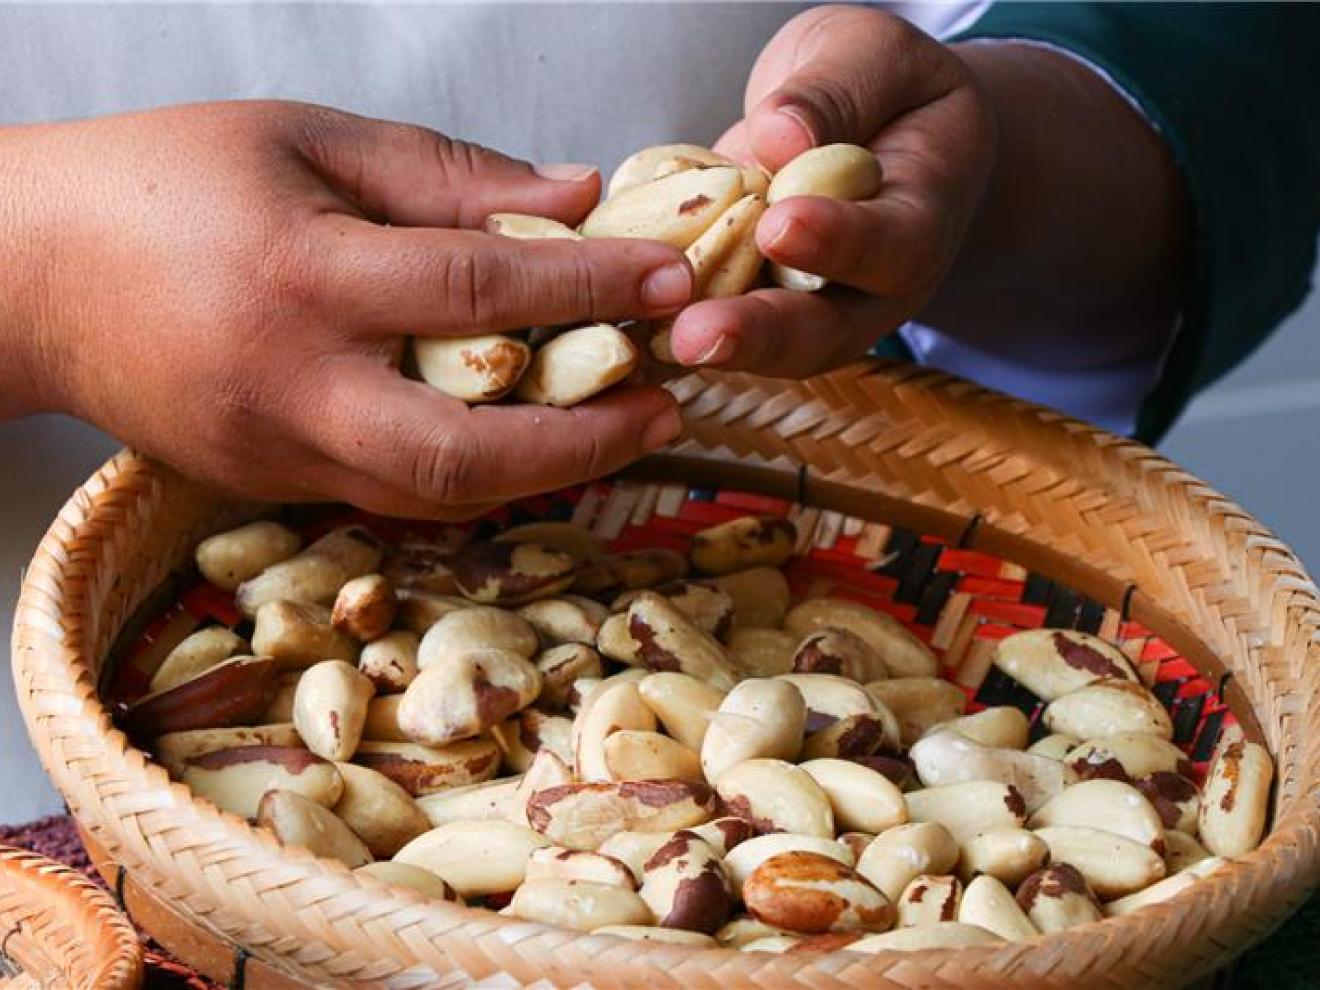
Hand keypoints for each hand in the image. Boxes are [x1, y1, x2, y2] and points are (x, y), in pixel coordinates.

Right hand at [0, 101, 693, 517]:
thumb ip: (447, 176)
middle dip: (586, 441)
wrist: (28, 276)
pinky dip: (478, 476)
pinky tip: (531, 441)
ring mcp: (279, 453)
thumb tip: (573, 198)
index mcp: (303, 275)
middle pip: (467, 451)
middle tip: (666, 405)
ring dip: (546, 471)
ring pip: (439, 496)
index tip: (671, 278)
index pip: (480, 291)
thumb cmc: (162, 184)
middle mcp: (295, 385)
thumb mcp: (306, 139)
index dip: (591, 286)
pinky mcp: (271, 486)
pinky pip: (396, 496)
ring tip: (620, 427)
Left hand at [667, 5, 995, 374]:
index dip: (837, 240)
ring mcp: (809, 313)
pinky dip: (666, 325)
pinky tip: (617, 321)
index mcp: (918, 220)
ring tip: (649, 342)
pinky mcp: (752, 311)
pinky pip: (713, 325)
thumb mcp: (868, 57)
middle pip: (821, 330)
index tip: (780, 225)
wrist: (875, 127)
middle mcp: (867, 289)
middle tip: (698, 333)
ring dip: (704, 349)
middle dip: (757, 334)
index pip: (889, 243)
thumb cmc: (880, 86)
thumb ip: (835, 92)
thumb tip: (782, 136)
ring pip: (763, 349)